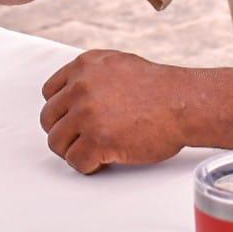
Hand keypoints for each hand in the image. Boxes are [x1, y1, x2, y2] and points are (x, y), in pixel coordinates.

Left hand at [39, 50, 186, 173]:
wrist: (184, 103)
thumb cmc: (160, 88)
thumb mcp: (118, 64)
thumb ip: (93, 75)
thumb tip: (75, 92)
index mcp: (84, 66)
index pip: (49, 92)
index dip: (61, 111)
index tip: (73, 121)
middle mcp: (80, 87)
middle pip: (49, 119)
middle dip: (65, 133)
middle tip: (83, 140)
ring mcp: (86, 114)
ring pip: (56, 143)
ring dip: (73, 151)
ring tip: (94, 152)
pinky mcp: (97, 140)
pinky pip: (75, 161)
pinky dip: (88, 167)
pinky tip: (103, 162)